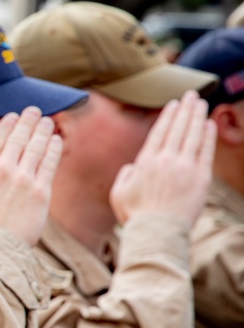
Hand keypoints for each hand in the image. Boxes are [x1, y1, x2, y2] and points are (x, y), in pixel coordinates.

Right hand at [0, 107, 61, 245]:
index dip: (7, 124)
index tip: (13, 116)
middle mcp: (3, 169)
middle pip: (18, 138)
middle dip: (27, 121)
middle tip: (34, 111)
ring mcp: (23, 179)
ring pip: (35, 147)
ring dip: (42, 131)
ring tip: (48, 122)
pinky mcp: (40, 192)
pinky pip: (49, 164)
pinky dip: (53, 149)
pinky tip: (56, 141)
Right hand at [110, 90, 214, 227]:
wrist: (157, 232)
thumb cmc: (136, 216)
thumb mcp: (119, 193)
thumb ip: (125, 175)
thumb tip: (133, 166)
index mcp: (145, 162)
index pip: (159, 132)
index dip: (168, 116)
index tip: (173, 104)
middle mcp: (166, 160)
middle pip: (178, 128)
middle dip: (185, 109)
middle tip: (191, 95)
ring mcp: (184, 167)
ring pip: (193, 135)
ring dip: (197, 116)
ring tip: (201, 103)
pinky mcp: (200, 177)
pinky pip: (205, 151)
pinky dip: (208, 136)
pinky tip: (209, 124)